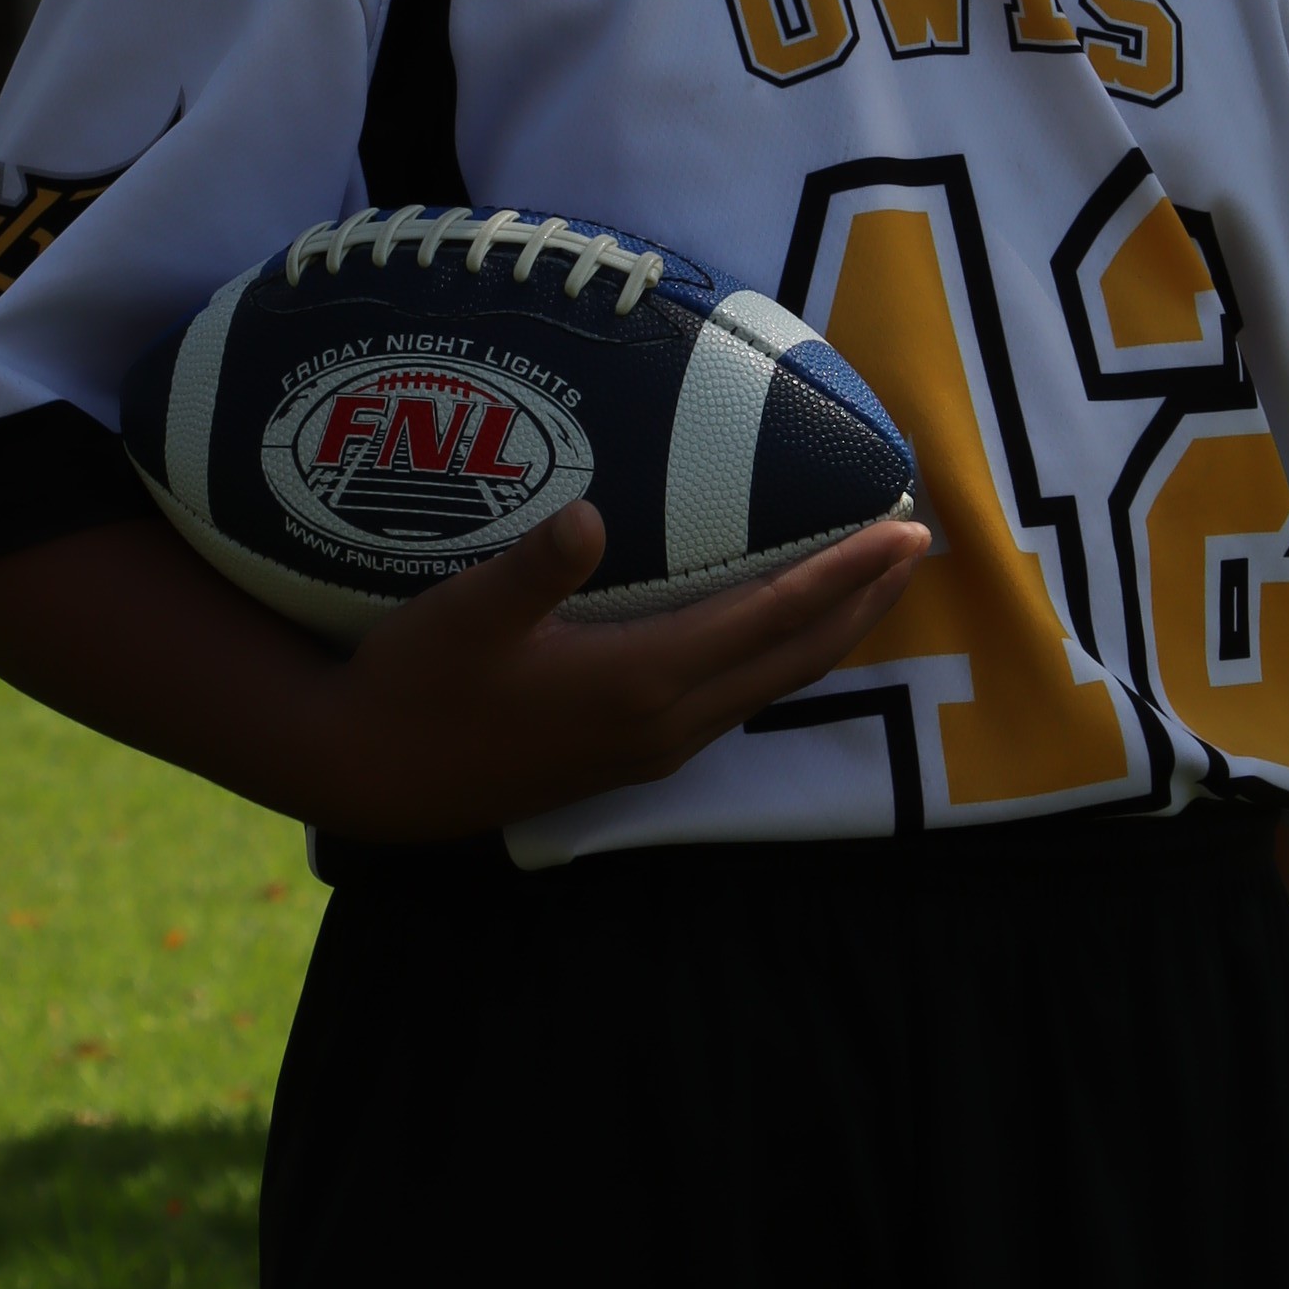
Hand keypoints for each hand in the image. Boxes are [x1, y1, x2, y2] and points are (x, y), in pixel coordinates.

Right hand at [0, 503, 927, 847]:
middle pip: (794, 657)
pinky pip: (735, 698)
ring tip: (867, 582)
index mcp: (643, 683)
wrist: (372, 775)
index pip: (772, 618)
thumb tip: (591, 513)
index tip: (905, 527)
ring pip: (769, 684)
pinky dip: (777, 658)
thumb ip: (532, 567)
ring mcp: (651, 748)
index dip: (845, 572)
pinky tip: (776, 634)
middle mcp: (666, 723)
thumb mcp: (461, 615)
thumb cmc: (411, 683)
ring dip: (826, 632)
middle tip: (916, 543)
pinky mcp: (628, 755)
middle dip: (861, 600)